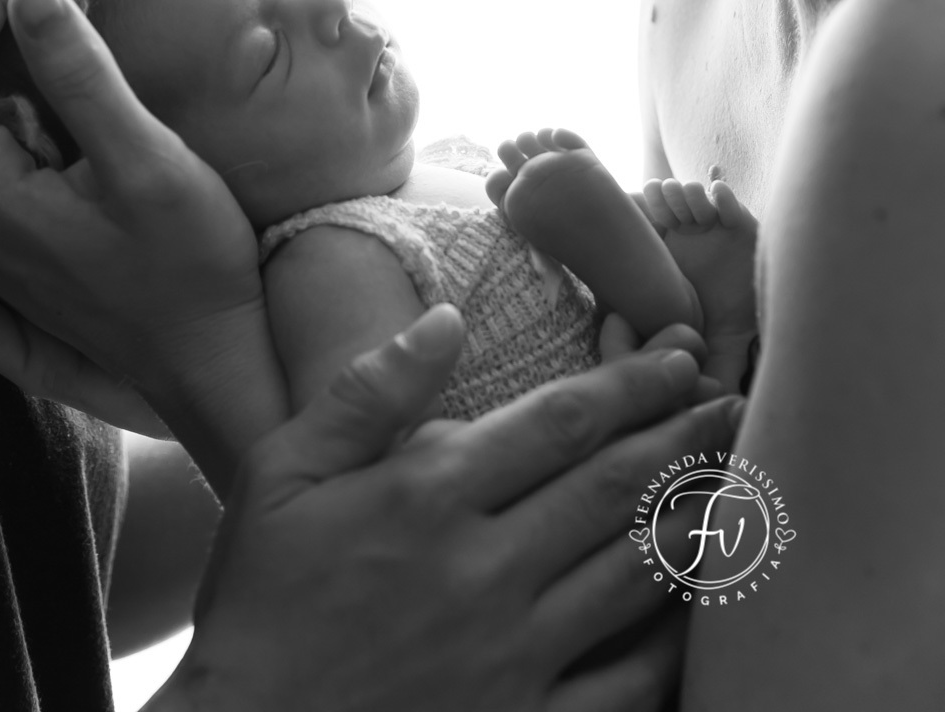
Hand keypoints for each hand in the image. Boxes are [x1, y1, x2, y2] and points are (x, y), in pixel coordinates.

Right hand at [157, 314, 741, 711]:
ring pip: (634, 575)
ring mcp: (515, 657)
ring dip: (692, 519)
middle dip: (680, 437)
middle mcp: (485, 570)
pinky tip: (697, 609)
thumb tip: (446, 317)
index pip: (559, 422)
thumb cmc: (259, 603)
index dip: (630, 385)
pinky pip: (627, 685)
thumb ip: (366, 391)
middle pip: (613, 488)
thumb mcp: (281, 473)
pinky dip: (673, 643)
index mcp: (428, 496)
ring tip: (733, 482)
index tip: (678, 357)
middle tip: (728, 402)